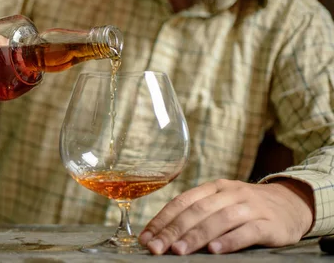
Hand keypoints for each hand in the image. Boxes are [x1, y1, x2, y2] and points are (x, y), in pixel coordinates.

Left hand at [139, 179, 314, 254]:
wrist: (291, 203)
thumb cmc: (246, 208)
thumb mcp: (221, 203)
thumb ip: (197, 214)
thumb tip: (162, 235)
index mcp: (213, 188)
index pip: (182, 202)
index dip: (162, 219)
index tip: (146, 237)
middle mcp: (230, 193)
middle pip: (196, 211)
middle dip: (173, 230)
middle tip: (156, 247)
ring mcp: (250, 207)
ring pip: (219, 219)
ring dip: (196, 236)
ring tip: (179, 250)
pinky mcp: (269, 223)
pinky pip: (248, 231)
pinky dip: (230, 240)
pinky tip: (215, 250)